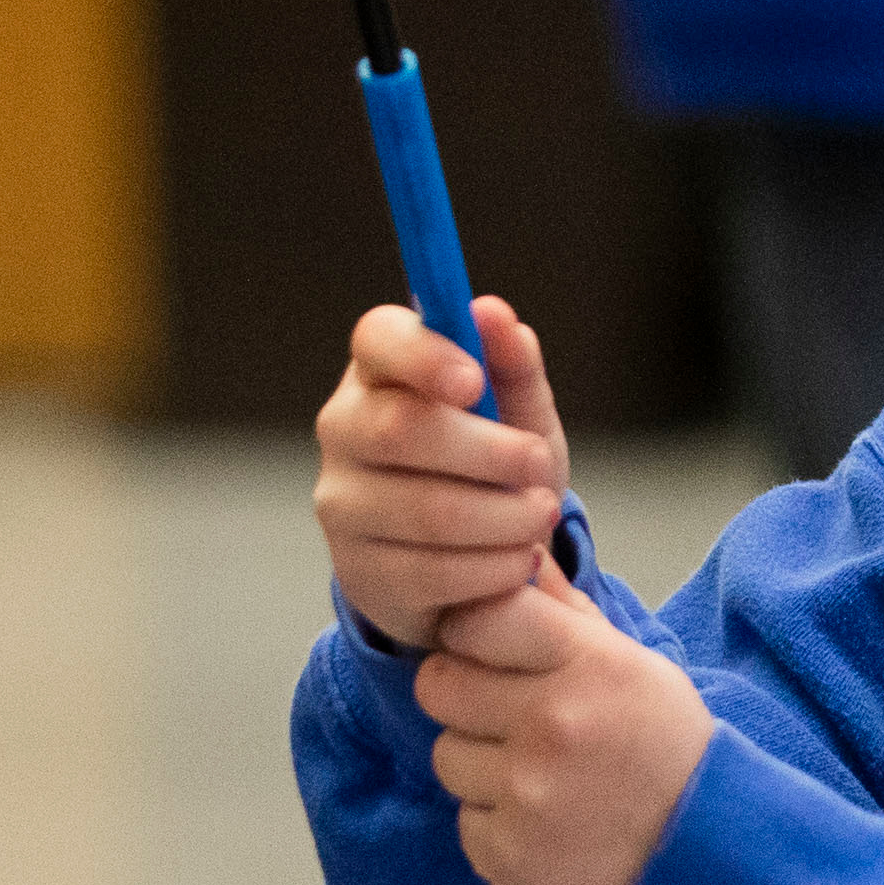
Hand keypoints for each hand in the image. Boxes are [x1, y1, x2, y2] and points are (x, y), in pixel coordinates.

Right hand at [313, 295, 572, 653]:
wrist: (472, 567)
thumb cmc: (490, 469)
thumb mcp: (516, 414)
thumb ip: (512, 364)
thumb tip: (494, 313)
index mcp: (380, 371)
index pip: (377, 339)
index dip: (423, 355)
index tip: (473, 381)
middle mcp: (344, 429)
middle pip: (400, 428)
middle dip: (490, 451)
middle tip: (538, 463)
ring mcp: (342, 503)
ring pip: (425, 509)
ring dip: (504, 516)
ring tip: (540, 516)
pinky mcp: (359, 570)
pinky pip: (430, 571)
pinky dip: (492, 567)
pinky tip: (518, 560)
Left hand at [414, 579, 718, 884]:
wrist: (707, 854)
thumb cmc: (664, 747)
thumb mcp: (631, 663)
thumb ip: (564, 609)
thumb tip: (518, 549)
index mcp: (586, 666)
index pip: (478, 617)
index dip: (475, 631)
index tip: (495, 649)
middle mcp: (553, 727)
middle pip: (439, 686)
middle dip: (467, 698)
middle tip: (513, 716)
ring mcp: (528, 798)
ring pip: (447, 758)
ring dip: (482, 767)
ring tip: (542, 776)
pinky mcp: (511, 859)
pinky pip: (466, 824)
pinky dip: (499, 826)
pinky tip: (548, 823)